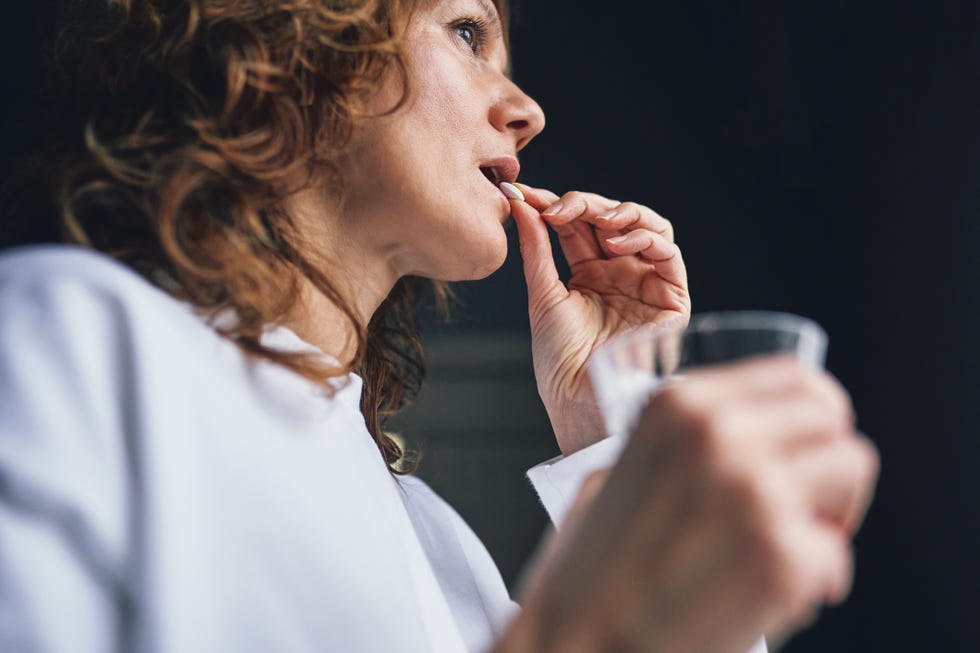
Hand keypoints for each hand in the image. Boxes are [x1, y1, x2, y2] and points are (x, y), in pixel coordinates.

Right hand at [495, 358, 879, 652]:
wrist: (579, 643)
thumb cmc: (589, 573)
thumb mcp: (617, 473)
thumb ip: (678, 447)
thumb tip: (737, 442)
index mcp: (679, 406)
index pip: (794, 377)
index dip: (814, 415)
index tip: (808, 447)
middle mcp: (720, 435)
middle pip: (830, 415)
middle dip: (827, 458)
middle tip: (810, 503)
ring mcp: (756, 493)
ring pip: (850, 468)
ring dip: (831, 510)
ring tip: (793, 545)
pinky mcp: (782, 559)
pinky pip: (836, 553)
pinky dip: (816, 579)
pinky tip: (770, 596)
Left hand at [509, 184, 690, 454]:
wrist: (578, 401)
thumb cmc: (559, 361)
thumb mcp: (542, 295)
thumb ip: (536, 248)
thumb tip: (521, 203)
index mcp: (590, 274)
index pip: (580, 225)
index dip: (560, 206)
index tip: (532, 196)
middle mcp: (621, 275)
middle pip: (614, 220)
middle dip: (588, 205)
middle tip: (561, 206)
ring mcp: (647, 285)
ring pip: (648, 229)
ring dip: (623, 213)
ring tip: (596, 220)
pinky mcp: (672, 300)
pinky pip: (670, 256)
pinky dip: (647, 238)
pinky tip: (619, 240)